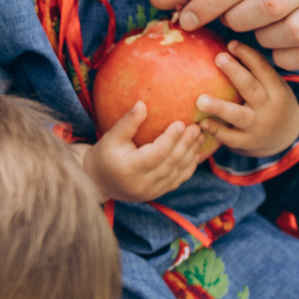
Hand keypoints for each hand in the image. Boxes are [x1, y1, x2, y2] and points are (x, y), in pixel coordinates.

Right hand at [84, 103, 205, 203]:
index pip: (157, 153)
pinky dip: (188, 167)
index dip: (171, 138)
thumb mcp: (110, 138)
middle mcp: (142, 184)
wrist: (98, 182)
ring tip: (200, 137)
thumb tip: (142, 104)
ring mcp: (151, 192)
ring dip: (191, 154)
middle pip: (171, 162)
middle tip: (196, 127)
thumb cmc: (103, 156)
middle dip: (186, 143)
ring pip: (177, 172)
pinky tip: (195, 153)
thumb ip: (127, 123)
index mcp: (130, 169)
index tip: (181, 122)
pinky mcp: (157, 194)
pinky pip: (177, 180)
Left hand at [197, 43, 298, 158]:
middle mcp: (269, 107)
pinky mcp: (247, 143)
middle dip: (235, 72)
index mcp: (276, 89)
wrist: (286, 138)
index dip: (247, 55)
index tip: (230, 44)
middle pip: (251, 88)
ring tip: (200, 100)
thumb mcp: (273, 86)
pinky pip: (230, 137)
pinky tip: (201, 122)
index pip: (263, 69)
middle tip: (218, 58)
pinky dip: (216, 130)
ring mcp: (258, 126)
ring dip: (219, 107)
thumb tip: (226, 44)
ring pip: (239, 115)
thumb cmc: (271, 103)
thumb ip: (255, 71)